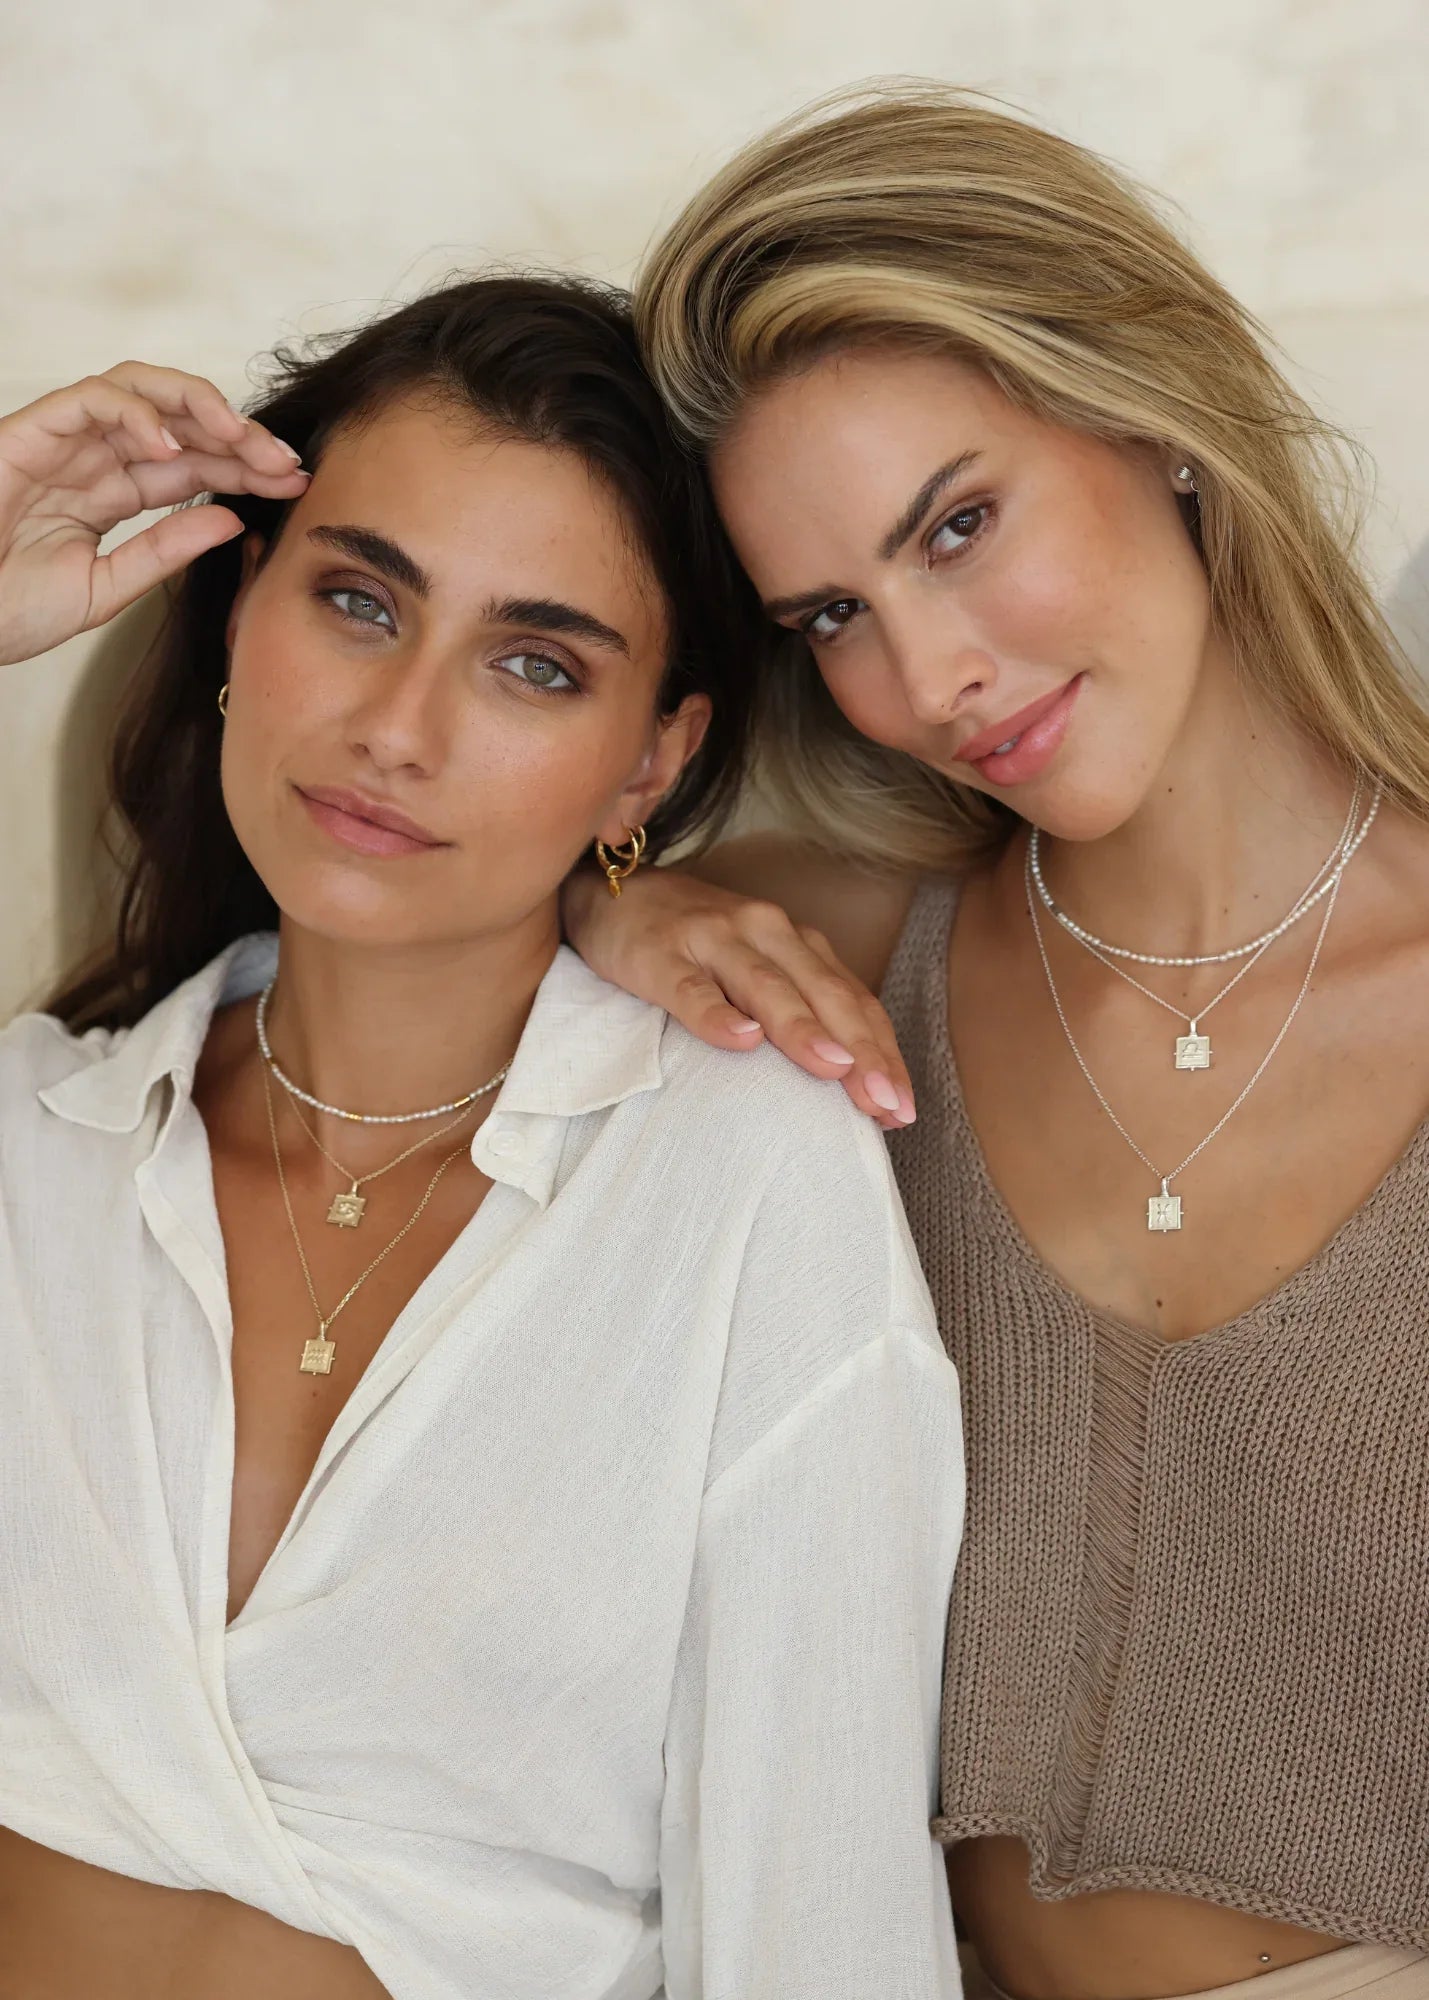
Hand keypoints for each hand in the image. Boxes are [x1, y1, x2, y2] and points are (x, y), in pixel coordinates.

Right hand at [0, 361, 311, 665]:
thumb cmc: (9, 609)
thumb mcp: (108, 586)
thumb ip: (166, 550)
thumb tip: (234, 519)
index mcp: (113, 494)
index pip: (192, 465)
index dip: (245, 468)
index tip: (293, 484)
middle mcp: (93, 458)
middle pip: (180, 424)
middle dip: (240, 437)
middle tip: (286, 462)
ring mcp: (64, 440)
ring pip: (142, 390)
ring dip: (200, 408)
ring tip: (242, 439)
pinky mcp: (33, 430)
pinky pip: (93, 399)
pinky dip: (138, 415)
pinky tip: (175, 447)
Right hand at [562, 865, 916, 1129]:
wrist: (614, 895)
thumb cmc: (698, 947)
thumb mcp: (759, 970)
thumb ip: (801, 1011)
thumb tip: (851, 1082)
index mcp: (797, 944)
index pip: (854, 1000)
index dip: (883, 1052)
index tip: (903, 1109)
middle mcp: (766, 933)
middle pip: (824, 994)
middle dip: (862, 1050)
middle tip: (885, 1102)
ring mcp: (713, 940)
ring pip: (767, 986)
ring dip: (804, 1028)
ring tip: (835, 1068)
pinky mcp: (660, 955)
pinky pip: (692, 988)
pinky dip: (717, 1014)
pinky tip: (741, 1041)